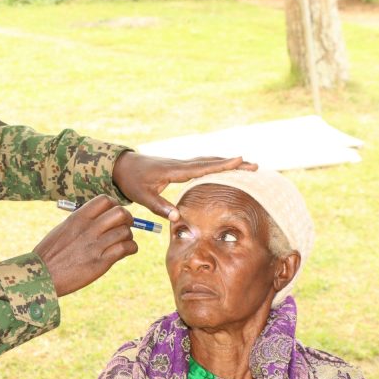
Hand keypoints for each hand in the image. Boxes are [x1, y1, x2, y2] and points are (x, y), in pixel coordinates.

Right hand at [33, 195, 136, 296]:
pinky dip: (131, 248)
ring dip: (128, 236)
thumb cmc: (49, 253)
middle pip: (120, 213)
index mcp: (77, 218)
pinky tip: (126, 251)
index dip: (114, 205)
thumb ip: (81, 222)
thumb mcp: (62, 230)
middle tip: (125, 226)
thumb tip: (100, 219)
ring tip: (123, 242)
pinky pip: (125, 248)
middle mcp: (88, 229)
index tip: (113, 214)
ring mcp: (95, 246)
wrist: (41, 275)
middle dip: (127, 219)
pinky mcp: (100, 263)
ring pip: (125, 232)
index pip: (105, 200)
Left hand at [112, 152, 257, 221]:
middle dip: (233, 164)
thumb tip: (178, 218)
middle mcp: (181, 164)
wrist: (123, 167)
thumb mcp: (143, 197)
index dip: (222, 165)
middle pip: (211, 162)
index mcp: (175, 171)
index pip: (202, 167)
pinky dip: (216, 165)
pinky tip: (224, 167)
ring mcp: (181, 164)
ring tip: (246, 165)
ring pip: (208, 162)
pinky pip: (202, 164)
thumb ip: (160, 206)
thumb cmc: (133, 181)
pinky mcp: (180, 167)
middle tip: (255, 165)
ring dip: (227, 163)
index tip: (240, 160)